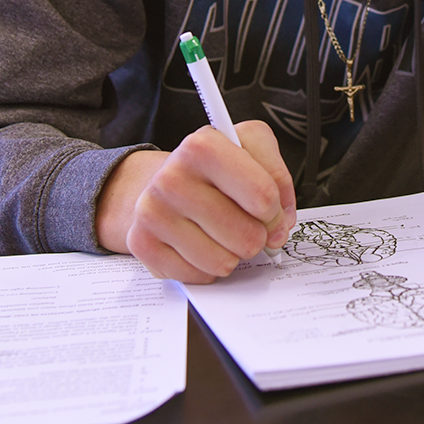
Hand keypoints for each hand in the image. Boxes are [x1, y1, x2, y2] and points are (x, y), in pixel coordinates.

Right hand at [95, 120, 295, 282]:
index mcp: (202, 146)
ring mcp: (152, 213)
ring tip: (220, 232)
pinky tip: (199, 244)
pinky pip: (198, 276)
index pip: (263, 195)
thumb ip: (277, 175)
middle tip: (243, 223)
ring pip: (224, 262)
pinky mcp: (142, 244)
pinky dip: (207, 267)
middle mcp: (171, 177)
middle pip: (248, 236)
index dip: (275, 211)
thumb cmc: (214, 169)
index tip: (269, 211)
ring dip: (231, 254)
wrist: (163, 182)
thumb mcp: (250, 147)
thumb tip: (281, 223)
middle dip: (256, 236)